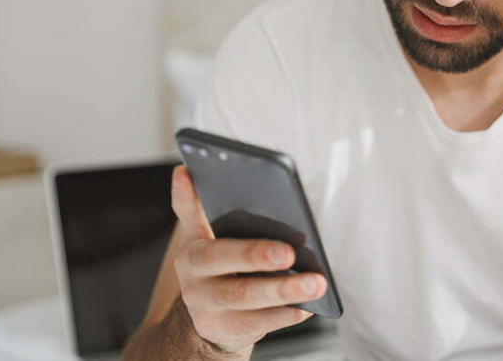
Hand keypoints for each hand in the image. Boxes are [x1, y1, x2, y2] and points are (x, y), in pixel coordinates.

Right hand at [169, 165, 327, 353]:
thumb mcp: (211, 240)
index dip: (187, 196)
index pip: (189, 214)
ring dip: (283, 290)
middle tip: (288, 252)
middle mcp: (192, 274)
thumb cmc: (223, 270)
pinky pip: (258, 323)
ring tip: (315, 283)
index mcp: (192, 244)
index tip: (188, 173)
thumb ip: (206, 211)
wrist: (212, 322)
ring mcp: (205, 305)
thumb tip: (188, 174)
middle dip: (255, 254)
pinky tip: (306, 306)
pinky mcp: (223, 330)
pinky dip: (285, 314)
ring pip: (244, 295)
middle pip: (220, 259)